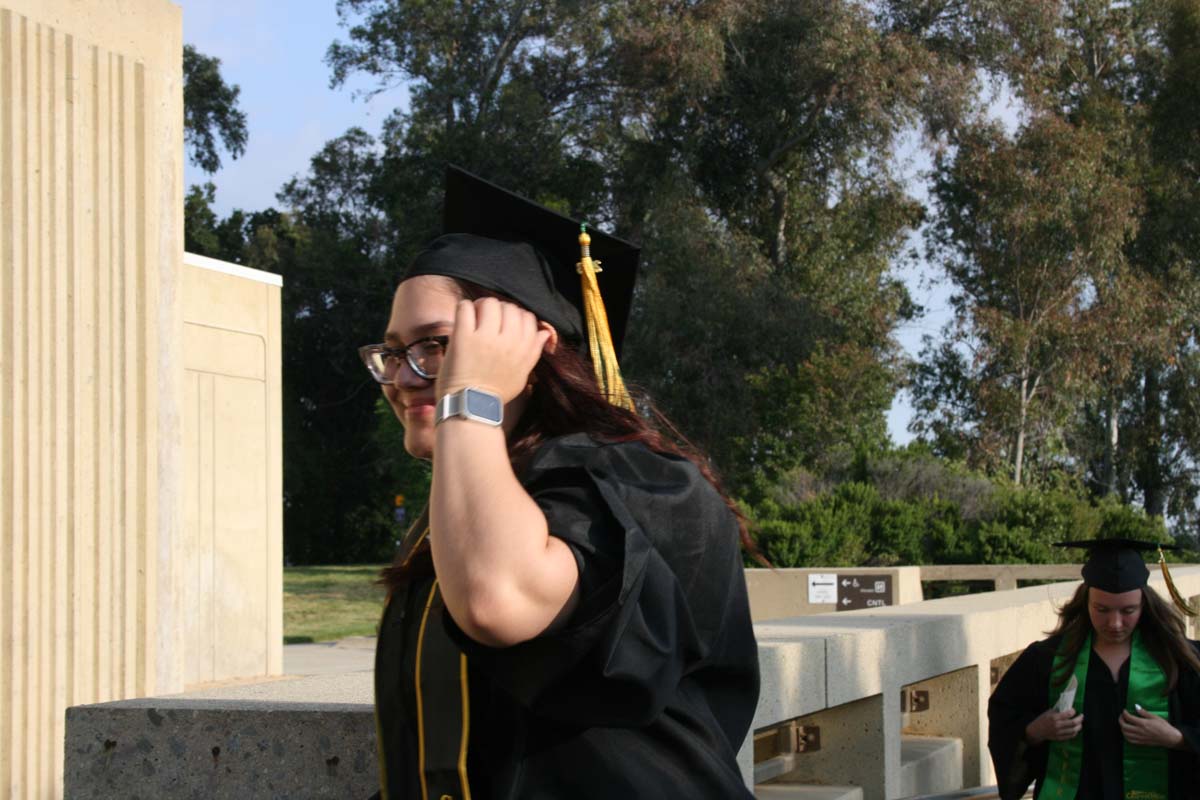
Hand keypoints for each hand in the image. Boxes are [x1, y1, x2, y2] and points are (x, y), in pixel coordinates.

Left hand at [435, 298, 552, 403]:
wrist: (470, 407)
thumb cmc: (495, 393)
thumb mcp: (522, 374)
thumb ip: (533, 352)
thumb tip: (545, 333)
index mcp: (523, 349)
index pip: (527, 317)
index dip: (516, 316)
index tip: (505, 324)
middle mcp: (508, 341)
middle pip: (509, 307)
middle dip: (498, 309)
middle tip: (487, 319)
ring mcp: (486, 338)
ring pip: (489, 303)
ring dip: (481, 306)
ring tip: (475, 317)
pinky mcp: (464, 337)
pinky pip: (465, 308)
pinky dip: (464, 308)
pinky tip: (463, 318)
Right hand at [1025, 709, 1083, 744]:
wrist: (1036, 730)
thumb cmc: (1042, 719)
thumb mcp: (1048, 712)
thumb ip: (1058, 711)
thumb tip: (1067, 708)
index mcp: (1054, 717)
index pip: (1068, 714)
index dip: (1073, 711)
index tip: (1074, 710)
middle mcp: (1057, 725)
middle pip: (1073, 722)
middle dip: (1080, 718)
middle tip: (1081, 716)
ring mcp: (1059, 732)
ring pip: (1074, 730)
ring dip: (1079, 726)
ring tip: (1080, 723)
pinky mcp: (1060, 738)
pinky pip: (1071, 736)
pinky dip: (1075, 732)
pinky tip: (1076, 729)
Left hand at [1120, 707, 1183, 748]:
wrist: (1170, 738)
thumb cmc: (1164, 727)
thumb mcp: (1155, 717)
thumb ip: (1144, 712)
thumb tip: (1136, 706)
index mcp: (1143, 724)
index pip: (1128, 717)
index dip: (1124, 713)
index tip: (1124, 710)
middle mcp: (1140, 731)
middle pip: (1124, 726)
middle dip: (1120, 720)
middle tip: (1122, 716)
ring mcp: (1140, 738)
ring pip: (1125, 734)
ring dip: (1122, 728)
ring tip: (1124, 724)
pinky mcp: (1142, 743)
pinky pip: (1130, 740)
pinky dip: (1126, 736)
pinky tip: (1127, 732)